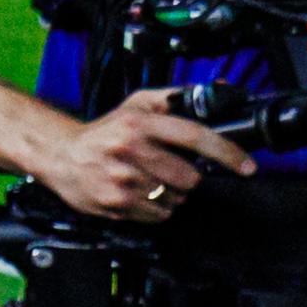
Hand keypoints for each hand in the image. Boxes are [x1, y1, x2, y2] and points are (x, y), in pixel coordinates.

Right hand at [32, 87, 256, 223]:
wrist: (59, 155)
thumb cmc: (102, 132)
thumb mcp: (134, 105)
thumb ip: (171, 98)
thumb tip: (212, 92)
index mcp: (139, 124)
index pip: (195, 137)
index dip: (227, 153)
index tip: (247, 166)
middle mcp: (131, 151)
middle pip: (189, 177)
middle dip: (187, 178)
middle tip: (170, 171)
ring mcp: (122, 181)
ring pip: (175, 198)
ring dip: (170, 194)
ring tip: (149, 182)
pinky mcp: (115, 204)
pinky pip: (157, 214)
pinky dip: (155, 208)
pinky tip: (138, 195)